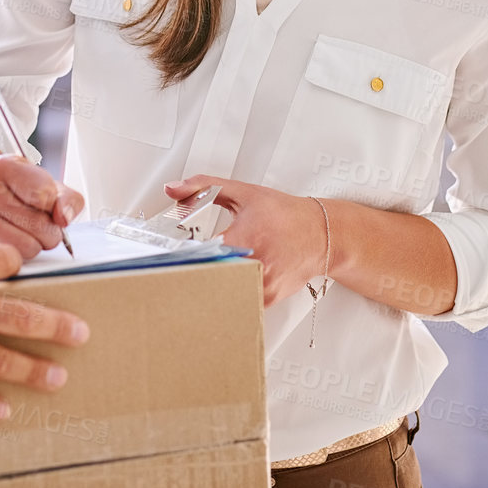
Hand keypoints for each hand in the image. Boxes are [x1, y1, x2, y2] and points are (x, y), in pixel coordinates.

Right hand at [0, 155, 83, 259]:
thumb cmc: (14, 194)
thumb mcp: (45, 185)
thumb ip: (67, 198)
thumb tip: (63, 218)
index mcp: (2, 166)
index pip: (45, 196)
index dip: (53, 204)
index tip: (43, 202)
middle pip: (38, 224)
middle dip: (48, 230)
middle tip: (38, 224)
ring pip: (27, 247)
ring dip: (34, 245)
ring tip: (23, 233)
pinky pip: (10, 260)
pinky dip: (17, 256)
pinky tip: (8, 241)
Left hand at [164, 175, 325, 305]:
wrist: (320, 234)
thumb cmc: (284, 213)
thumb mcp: (243, 192)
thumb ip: (204, 186)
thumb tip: (172, 190)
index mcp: (245, 237)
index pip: (201, 253)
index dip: (181, 254)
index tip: (168, 254)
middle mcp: (255, 265)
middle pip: (209, 277)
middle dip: (191, 272)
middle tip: (177, 268)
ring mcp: (263, 285)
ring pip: (223, 294)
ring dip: (208, 285)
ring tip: (197, 277)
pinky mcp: (268, 298)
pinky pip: (239, 301)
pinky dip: (227, 293)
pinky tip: (222, 282)